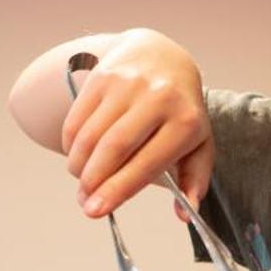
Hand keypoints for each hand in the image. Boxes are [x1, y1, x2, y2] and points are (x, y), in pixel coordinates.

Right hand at [61, 28, 212, 217]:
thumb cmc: (179, 110)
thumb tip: (186, 214)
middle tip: (84, 202)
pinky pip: (76, 120)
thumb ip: (194, 180)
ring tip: (82, 181)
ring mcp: (128, 84)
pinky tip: (79, 156)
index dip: (118, 190)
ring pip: (90, 135)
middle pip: (114, 148)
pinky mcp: (102, 77)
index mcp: (186, 121)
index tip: (96, 211)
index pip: (147, 163)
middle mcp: (158, 98)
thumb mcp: (198, 142)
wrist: (160, 56)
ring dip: (79, 166)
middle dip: (93, 182)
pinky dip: (72, 146)